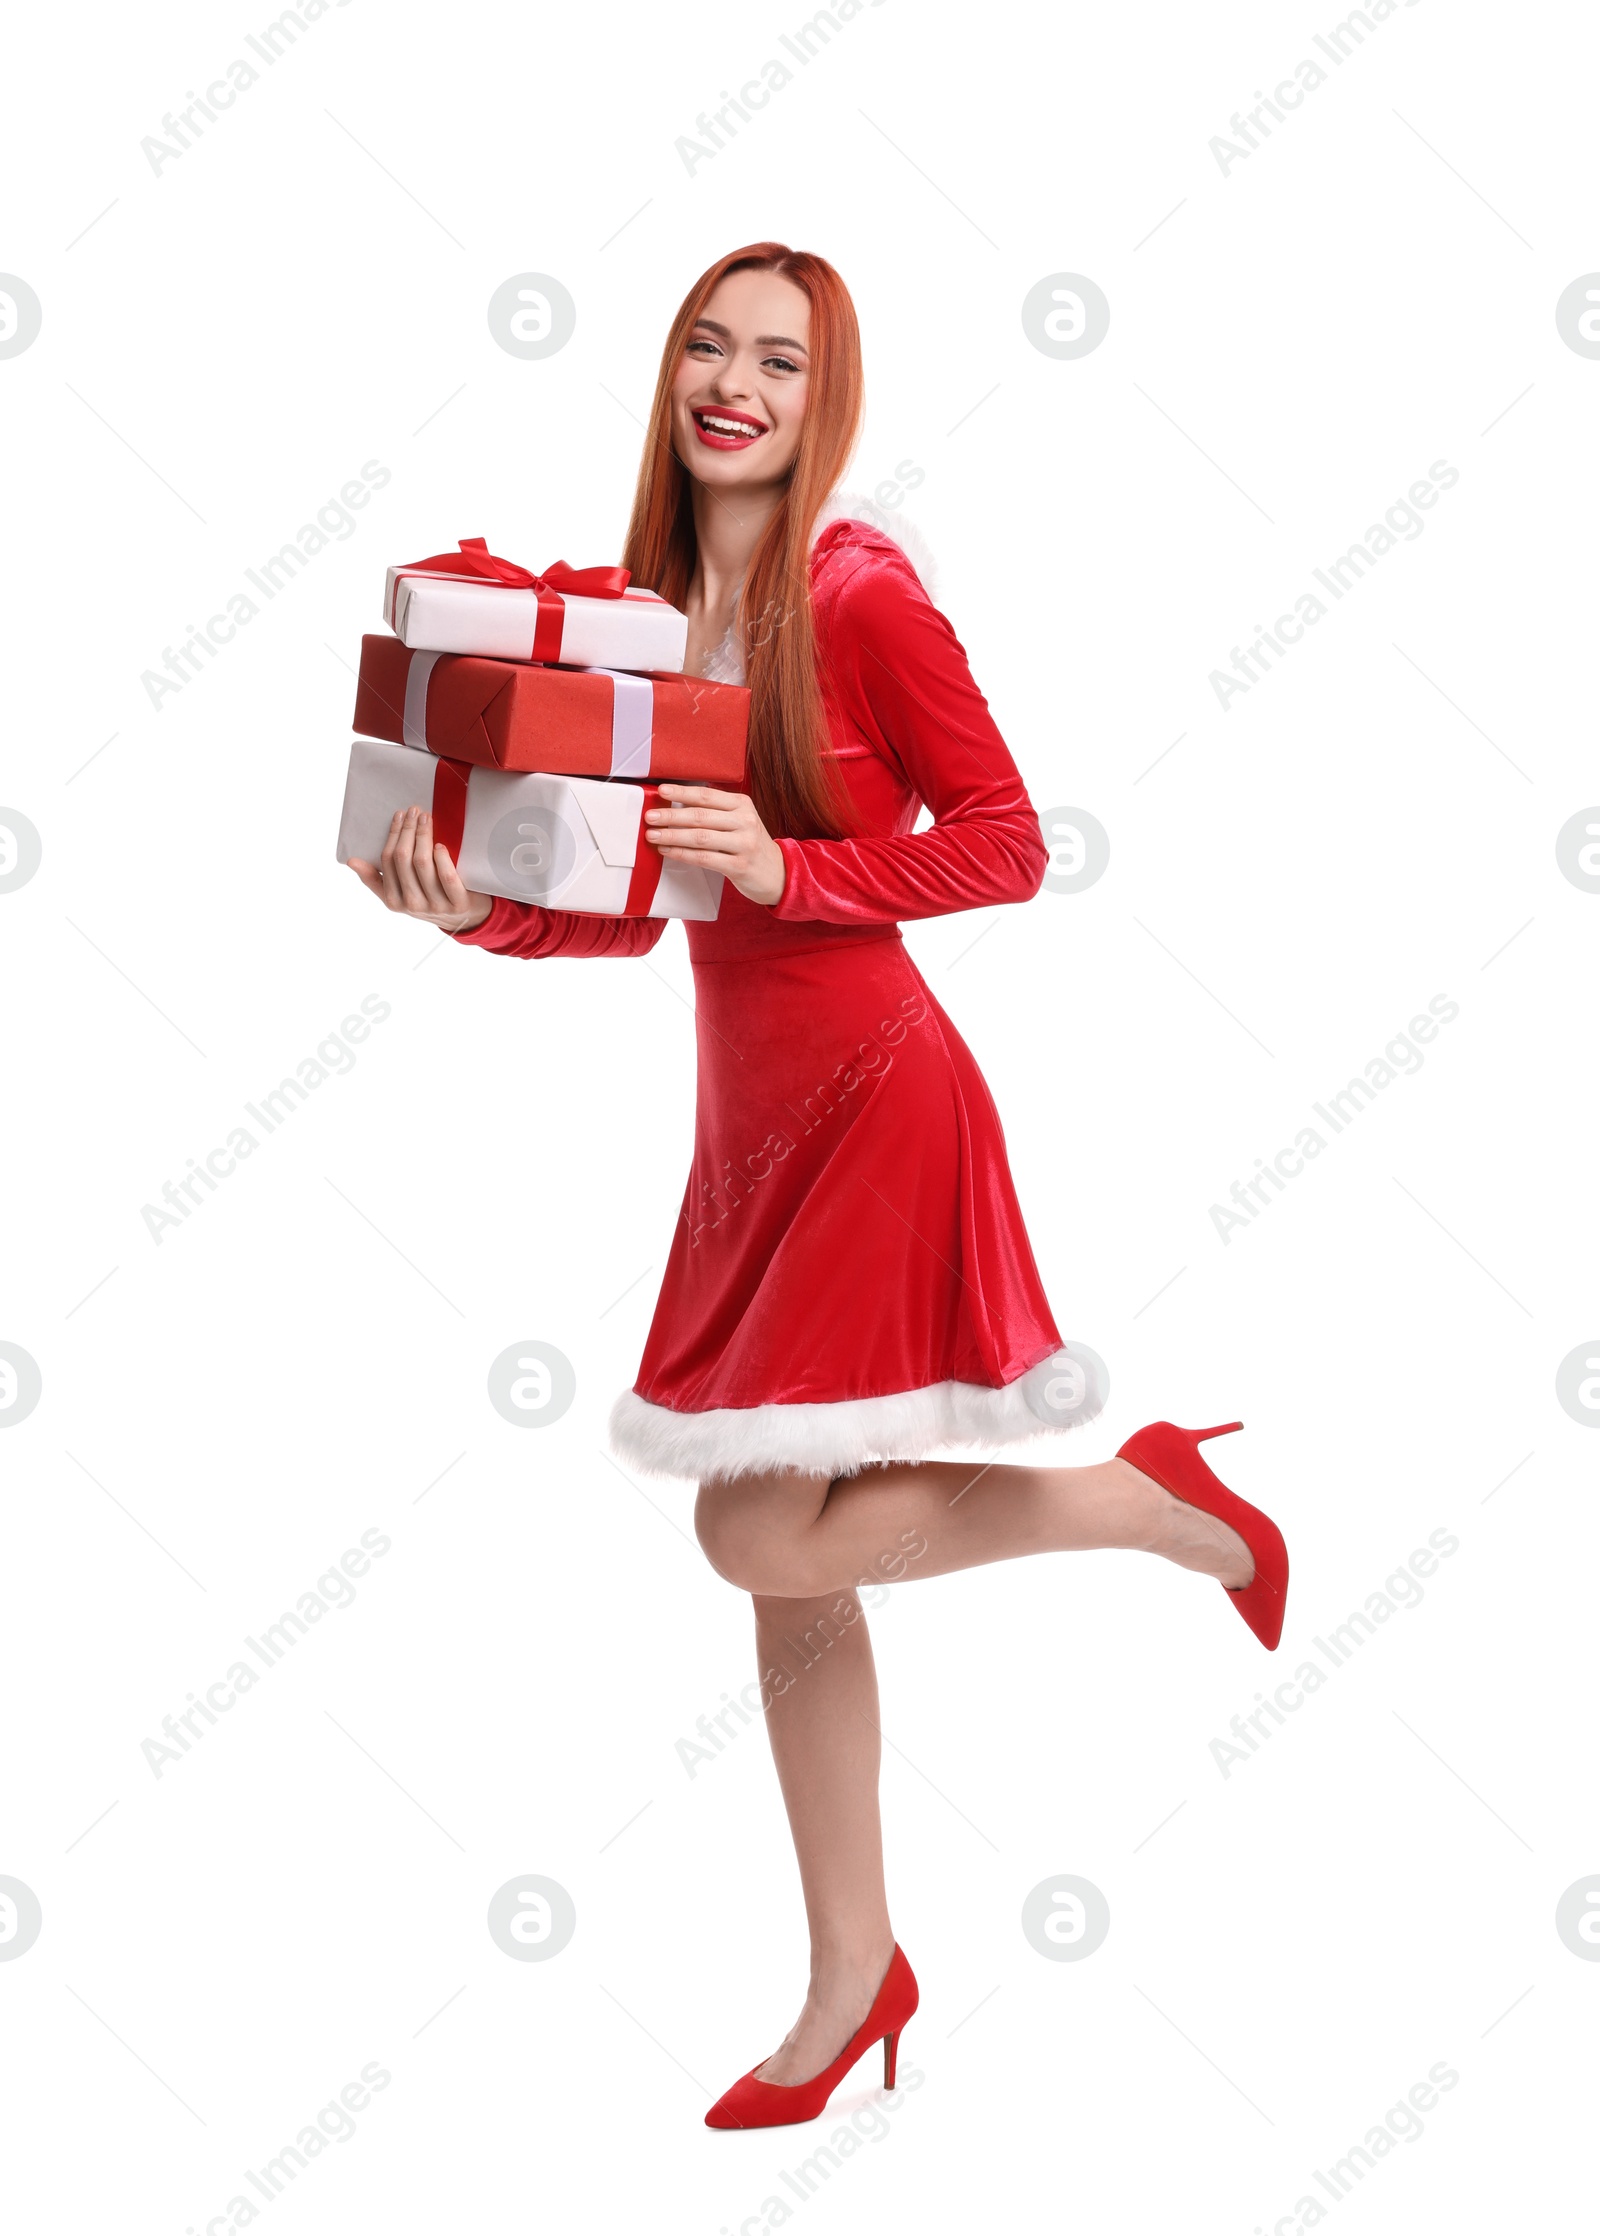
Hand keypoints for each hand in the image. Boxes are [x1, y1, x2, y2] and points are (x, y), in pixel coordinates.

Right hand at [347, 806, 493, 931]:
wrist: (464, 919)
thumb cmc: (428, 899)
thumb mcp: (399, 895)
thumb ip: (376, 880)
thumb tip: (351, 861)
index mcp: (393, 901)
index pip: (387, 860)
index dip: (392, 835)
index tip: (399, 815)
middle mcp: (412, 905)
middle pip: (403, 859)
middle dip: (407, 830)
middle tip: (414, 811)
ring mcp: (436, 906)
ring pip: (423, 863)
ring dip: (423, 836)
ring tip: (426, 819)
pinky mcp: (458, 904)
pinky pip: (447, 877)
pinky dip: (442, 858)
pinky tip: (440, 845)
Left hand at [644, 784, 786, 904]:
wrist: (779, 873)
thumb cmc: (750, 845)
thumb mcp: (740, 821)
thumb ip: (715, 812)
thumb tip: (678, 804)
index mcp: (743, 805)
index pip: (707, 796)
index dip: (682, 792)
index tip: (661, 791)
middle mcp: (745, 821)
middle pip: (701, 816)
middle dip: (671, 816)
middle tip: (650, 816)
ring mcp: (744, 844)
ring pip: (701, 837)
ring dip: (673, 835)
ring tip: (653, 835)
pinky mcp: (740, 866)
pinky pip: (705, 858)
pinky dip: (683, 854)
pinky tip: (668, 851)